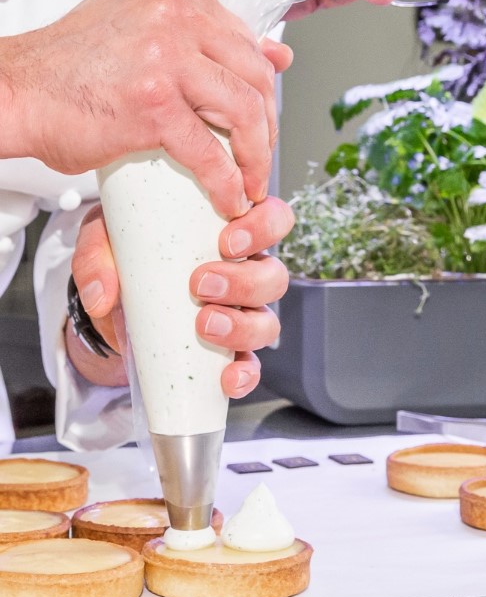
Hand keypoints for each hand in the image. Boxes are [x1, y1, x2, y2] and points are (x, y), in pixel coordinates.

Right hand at [0, 0, 292, 218]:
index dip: (262, 90)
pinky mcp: (154, 103)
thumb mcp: (145, 28)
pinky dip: (227, 181)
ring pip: (246, 111)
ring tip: (250, 180)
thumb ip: (205, 37)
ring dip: (256, 156)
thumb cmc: (73, 67)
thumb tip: (276, 54)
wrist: (15, 91)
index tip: (261, 119)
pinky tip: (228, 196)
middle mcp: (178, 14)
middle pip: (256, 76)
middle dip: (267, 126)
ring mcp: (168, 56)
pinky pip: (210, 151)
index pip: (247, 43)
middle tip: (259, 155)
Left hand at [66, 198, 294, 398]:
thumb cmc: (124, 261)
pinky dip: (244, 374)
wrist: (110, 313)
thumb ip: (97, 256)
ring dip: (243, 325)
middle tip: (202, 284)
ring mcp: (240, 316)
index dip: (263, 227)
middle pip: (275, 275)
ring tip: (204, 324)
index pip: (272, 219)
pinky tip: (226, 377)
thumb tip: (103, 294)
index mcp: (226, 235)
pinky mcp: (229, 352)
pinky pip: (251, 366)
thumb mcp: (104, 242)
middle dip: (246, 282)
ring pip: (268, 321)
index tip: (227, 241)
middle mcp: (243, 274)